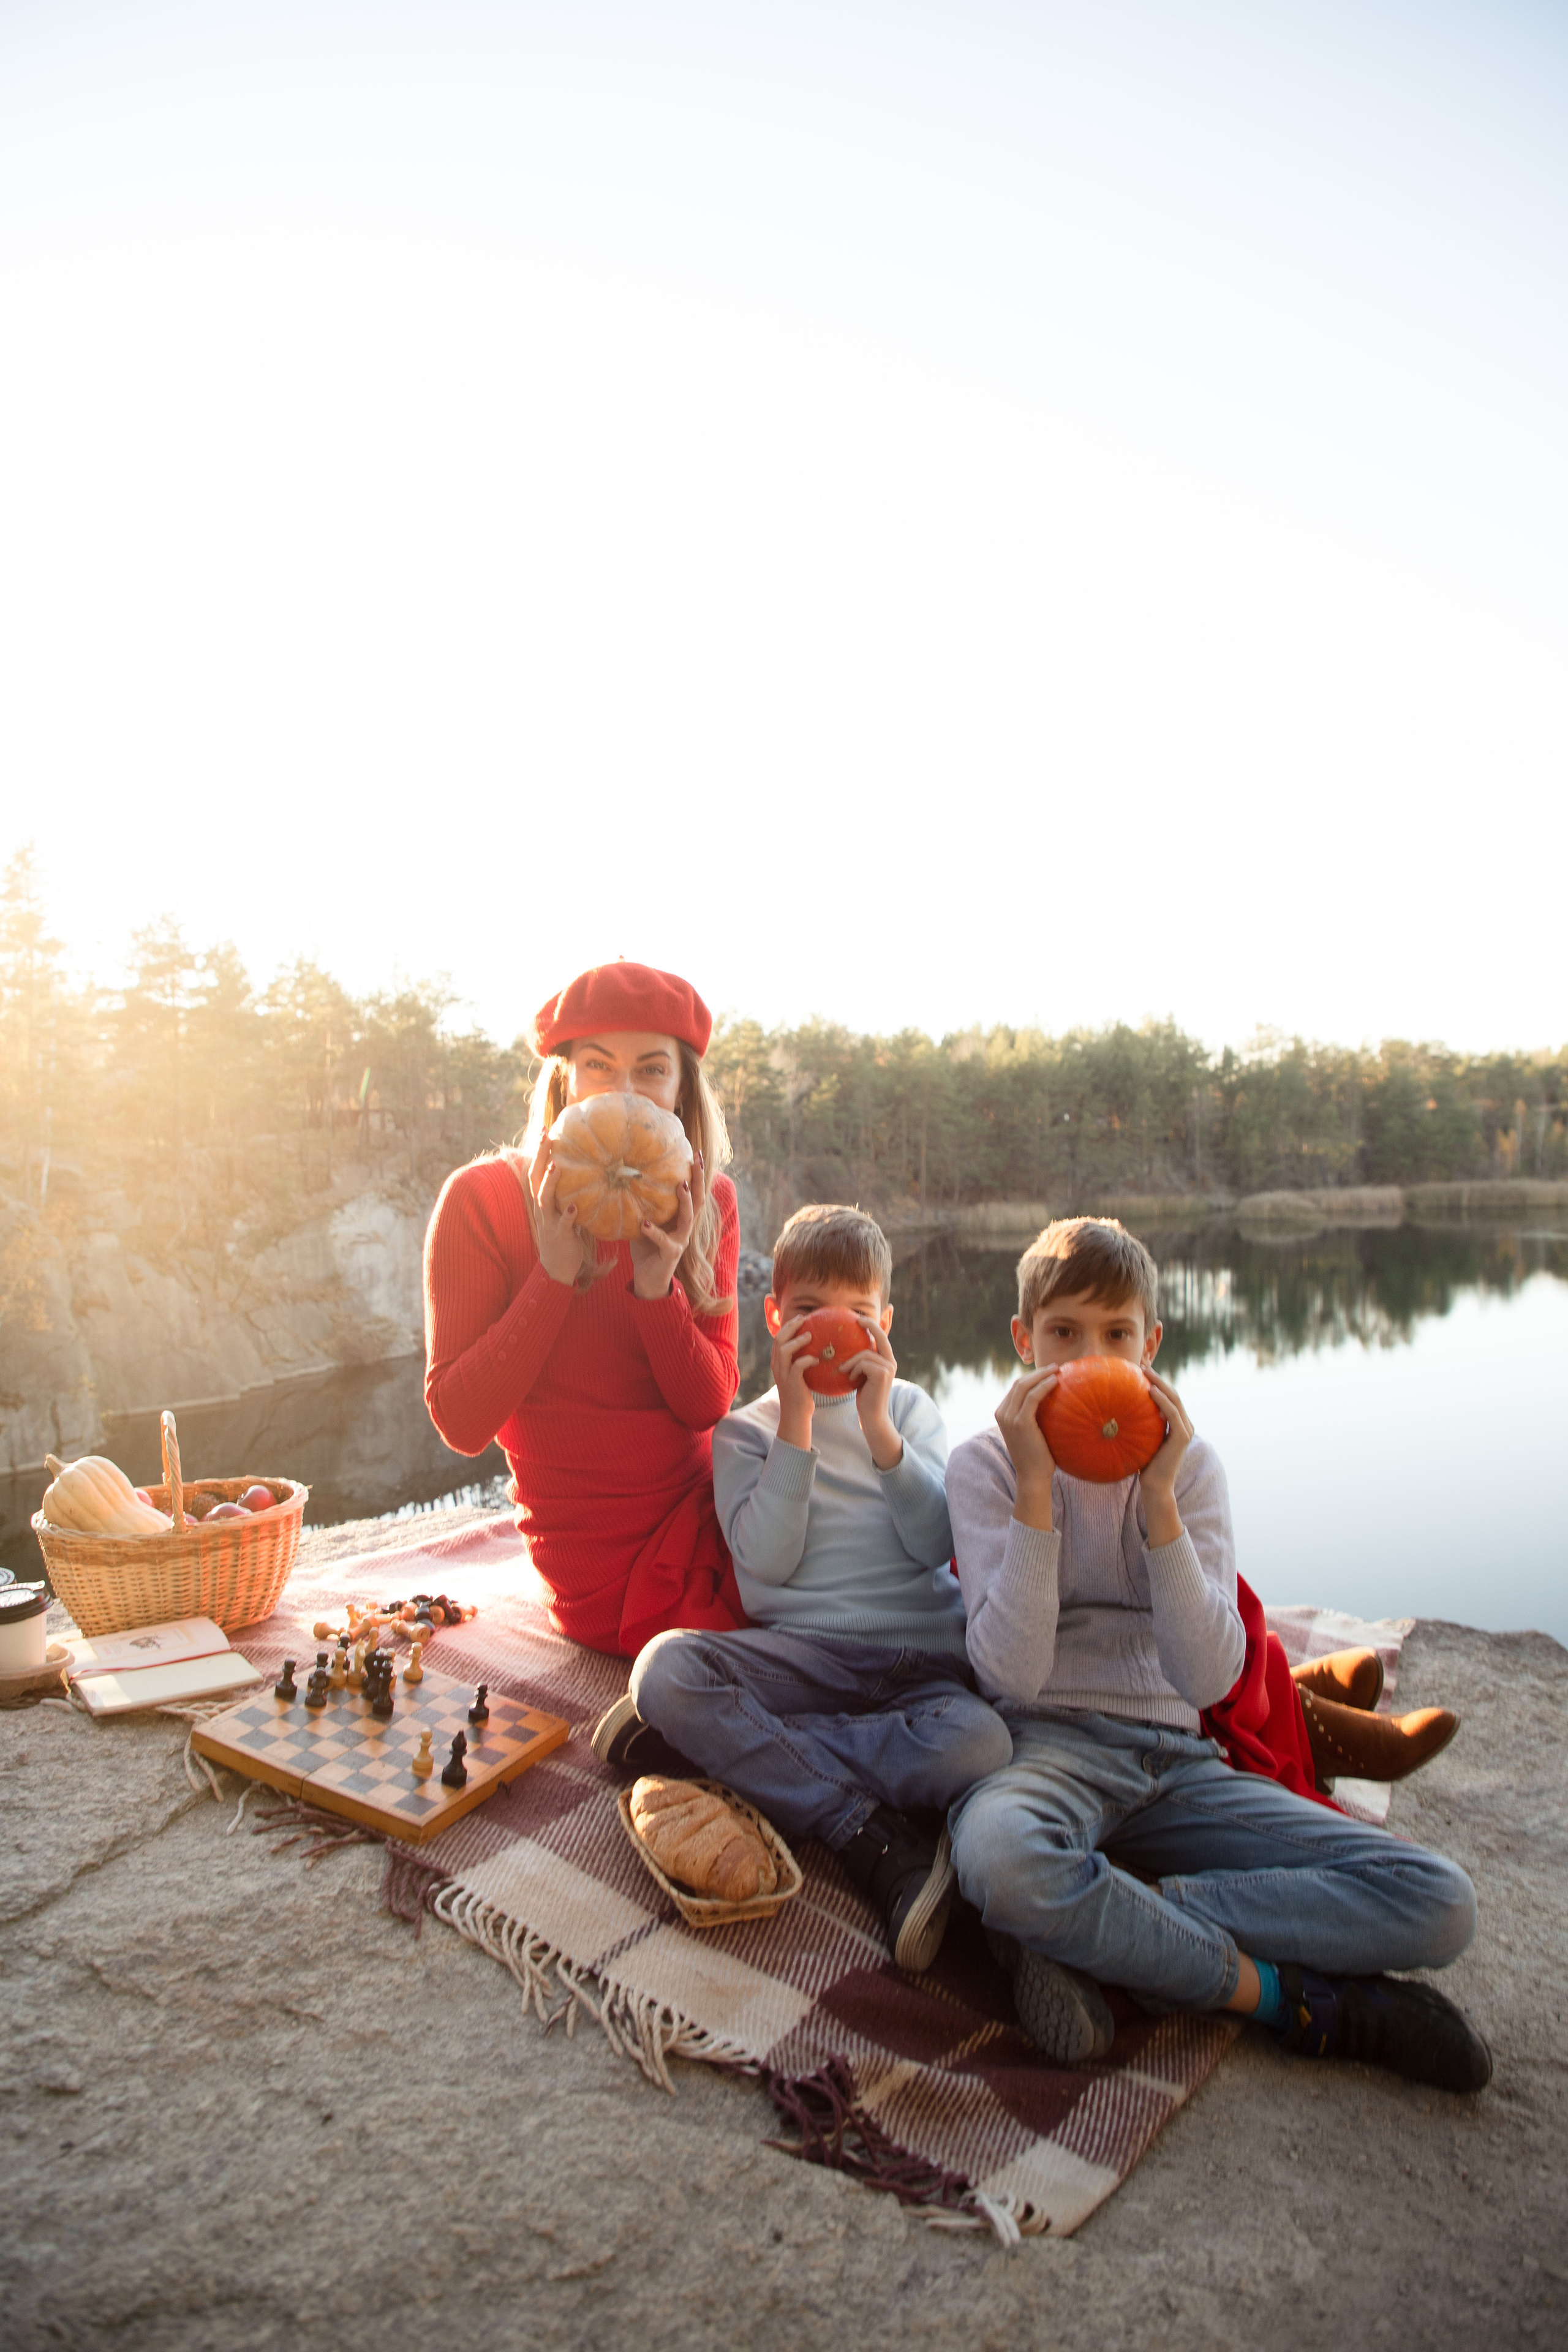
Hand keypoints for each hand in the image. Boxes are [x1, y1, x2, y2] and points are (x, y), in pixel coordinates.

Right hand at [521, 1139, 585, 1286]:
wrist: (557, 1267)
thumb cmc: (563, 1234)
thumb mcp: (562, 1210)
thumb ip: (568, 1193)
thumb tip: (587, 1170)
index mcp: (542, 1201)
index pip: (536, 1171)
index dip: (539, 1152)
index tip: (545, 1130)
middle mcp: (542, 1208)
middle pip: (536, 1178)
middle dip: (540, 1157)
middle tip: (546, 1136)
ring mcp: (549, 1222)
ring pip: (544, 1199)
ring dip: (550, 1182)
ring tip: (556, 1166)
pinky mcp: (560, 1235)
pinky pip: (563, 1224)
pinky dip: (568, 1215)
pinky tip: (575, 1207)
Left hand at [628, 1148, 702, 1300]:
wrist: (647, 1279)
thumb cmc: (645, 1248)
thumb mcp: (644, 1221)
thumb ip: (642, 1204)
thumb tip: (624, 1178)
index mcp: (680, 1218)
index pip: (694, 1192)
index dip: (697, 1174)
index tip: (696, 1152)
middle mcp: (685, 1228)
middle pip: (699, 1200)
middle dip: (699, 1179)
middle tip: (697, 1159)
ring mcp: (680, 1241)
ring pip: (688, 1218)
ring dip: (685, 1201)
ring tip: (681, 1184)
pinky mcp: (671, 1254)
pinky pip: (664, 1241)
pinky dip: (654, 1232)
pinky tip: (644, 1223)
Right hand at [770, 1310, 816, 1452]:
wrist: (796, 1414)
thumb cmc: (802, 1393)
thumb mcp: (800, 1374)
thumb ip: (803, 1360)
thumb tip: (820, 1347)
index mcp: (778, 1362)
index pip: (778, 1338)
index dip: (788, 1326)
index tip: (801, 1318)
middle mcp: (777, 1366)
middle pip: (778, 1340)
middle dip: (790, 1327)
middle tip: (803, 1319)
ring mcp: (783, 1374)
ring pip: (784, 1350)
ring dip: (797, 1341)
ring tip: (810, 1335)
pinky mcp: (791, 1383)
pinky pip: (797, 1366)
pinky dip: (806, 1360)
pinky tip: (816, 1359)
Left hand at [840, 1318, 902, 1470]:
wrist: (871, 1415)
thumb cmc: (864, 1396)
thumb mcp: (862, 1375)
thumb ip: (861, 1362)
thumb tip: (845, 1349)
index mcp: (886, 1360)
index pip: (883, 1337)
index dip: (875, 1325)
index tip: (861, 1317)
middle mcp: (891, 1361)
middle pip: (881, 1336)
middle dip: (870, 1325)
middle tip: (857, 1319)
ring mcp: (888, 1367)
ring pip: (865, 1353)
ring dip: (851, 1362)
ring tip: (844, 1371)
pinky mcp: (882, 1374)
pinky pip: (862, 1363)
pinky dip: (853, 1370)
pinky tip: (851, 1379)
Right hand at [994, 1367, 1059, 1530]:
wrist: (1033, 1477)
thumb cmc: (1038, 1457)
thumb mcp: (1032, 1432)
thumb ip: (1035, 1417)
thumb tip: (1055, 1402)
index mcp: (1002, 1414)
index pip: (1016, 1387)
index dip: (1033, 1376)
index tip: (1050, 1372)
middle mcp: (1002, 1413)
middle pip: (1019, 1383)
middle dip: (1038, 1372)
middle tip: (1056, 1367)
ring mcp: (1009, 1417)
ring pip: (1024, 1386)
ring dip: (1042, 1375)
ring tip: (1058, 1370)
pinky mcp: (1020, 1422)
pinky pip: (1032, 1397)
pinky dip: (1044, 1385)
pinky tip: (1056, 1381)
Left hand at [1138, 1368, 1191, 1547]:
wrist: (1154, 1488)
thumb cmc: (1141, 1465)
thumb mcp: (1136, 1439)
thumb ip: (1131, 1425)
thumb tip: (1107, 1411)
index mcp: (1174, 1422)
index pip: (1166, 1395)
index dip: (1154, 1380)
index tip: (1138, 1367)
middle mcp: (1183, 1423)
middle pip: (1172, 1392)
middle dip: (1157, 1376)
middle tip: (1141, 1363)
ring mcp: (1185, 1429)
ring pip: (1174, 1398)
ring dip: (1160, 1382)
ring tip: (1145, 1371)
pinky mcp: (1182, 1437)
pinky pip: (1172, 1413)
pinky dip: (1162, 1400)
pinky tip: (1150, 1390)